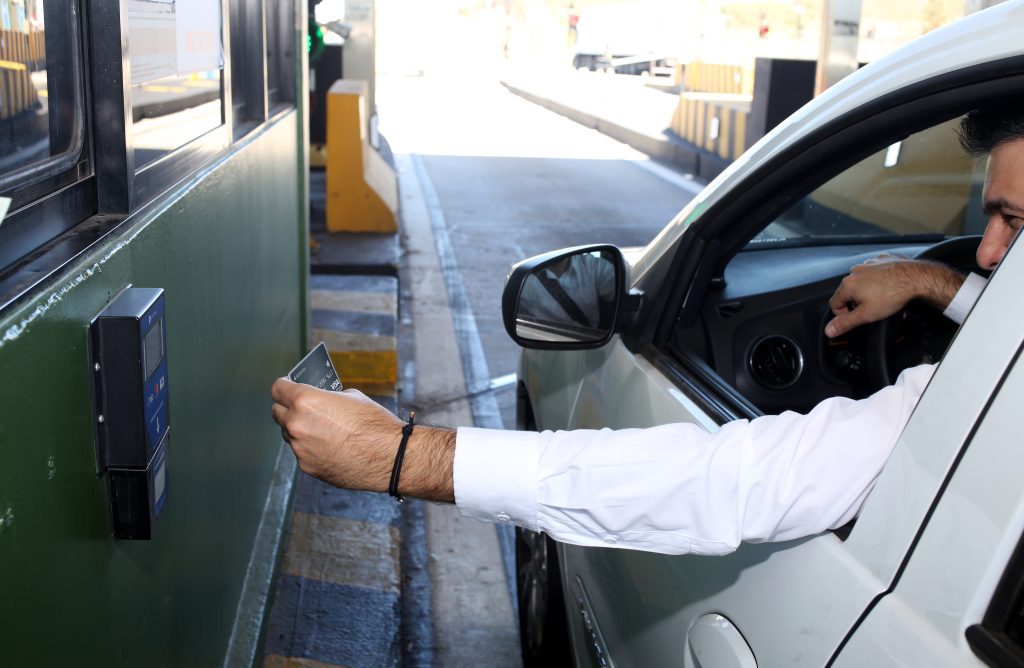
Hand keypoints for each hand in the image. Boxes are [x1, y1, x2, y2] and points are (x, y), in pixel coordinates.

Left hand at [270, 378, 456, 501]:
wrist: (390, 457)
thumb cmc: (375, 424)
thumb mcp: (352, 397)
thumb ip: (327, 399)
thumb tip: (320, 403)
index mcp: (306, 401)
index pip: (278, 389)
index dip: (284, 386)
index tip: (287, 386)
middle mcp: (297, 425)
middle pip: (278, 413)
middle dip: (288, 409)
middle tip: (303, 408)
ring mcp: (300, 449)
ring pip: (290, 435)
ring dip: (300, 431)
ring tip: (323, 430)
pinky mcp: (308, 467)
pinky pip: (303, 453)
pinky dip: (312, 449)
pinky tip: (331, 448)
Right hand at [825, 256, 964, 338]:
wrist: (917, 278)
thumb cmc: (894, 294)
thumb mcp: (866, 315)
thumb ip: (845, 323)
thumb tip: (830, 330)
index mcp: (848, 284)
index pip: (834, 304)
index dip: (844, 315)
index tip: (856, 318)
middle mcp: (856, 271)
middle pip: (848, 292)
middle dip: (857, 302)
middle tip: (873, 309)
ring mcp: (869, 264)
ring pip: (862, 281)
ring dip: (868, 290)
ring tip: (883, 297)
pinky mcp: (881, 259)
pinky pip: (875, 271)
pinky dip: (879, 279)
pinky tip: (888, 285)